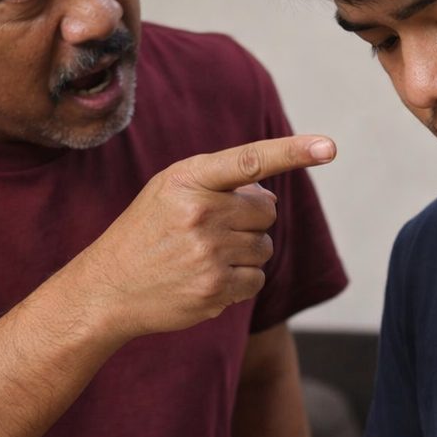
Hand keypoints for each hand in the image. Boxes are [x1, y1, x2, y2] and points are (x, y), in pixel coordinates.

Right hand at [85, 135, 335, 338]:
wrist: (108, 288)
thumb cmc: (146, 233)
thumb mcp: (169, 191)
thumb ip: (218, 183)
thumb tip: (269, 197)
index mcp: (187, 180)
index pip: (250, 161)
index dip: (293, 152)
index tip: (329, 147)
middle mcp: (199, 213)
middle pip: (266, 211)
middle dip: (249, 221)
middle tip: (211, 231)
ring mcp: (208, 254)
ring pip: (264, 248)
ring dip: (245, 253)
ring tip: (204, 256)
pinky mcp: (214, 290)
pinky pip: (256, 280)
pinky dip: (240, 282)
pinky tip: (207, 280)